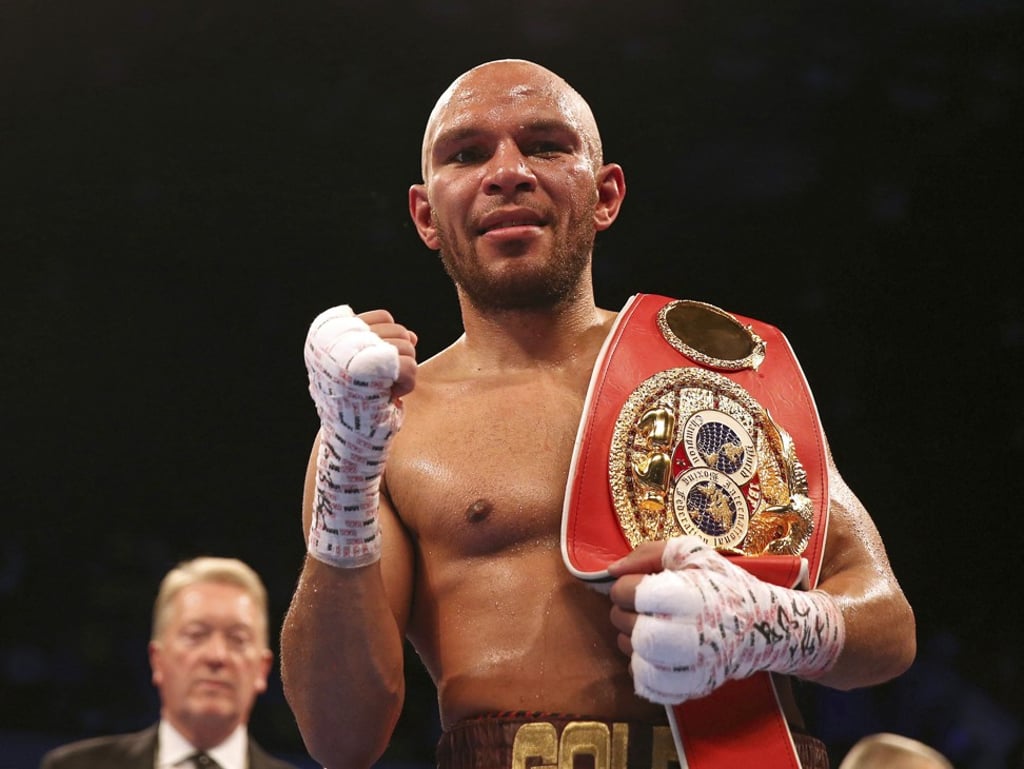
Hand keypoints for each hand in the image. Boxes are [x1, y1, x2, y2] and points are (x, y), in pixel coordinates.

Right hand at [304, 305, 417, 566]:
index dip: (392, 341)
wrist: (348, 449)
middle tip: (384, 385)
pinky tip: (393, 398)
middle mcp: (333, 344)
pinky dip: (409, 384)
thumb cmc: (358, 413)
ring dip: (406, 372)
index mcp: (327, 338)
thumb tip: (413, 335)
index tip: (382, 371)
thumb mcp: (366, 372)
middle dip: (402, 358)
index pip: (380, 318)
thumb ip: (384, 347)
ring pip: (405, 347)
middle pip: (396, 330)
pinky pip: (408, 366)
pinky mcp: (365, 375)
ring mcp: (347, 357)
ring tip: (385, 393)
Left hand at [609, 536, 843, 703]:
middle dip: (623, 614)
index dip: (625, 586)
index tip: (639, 585)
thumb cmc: (721, 585)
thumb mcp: (693, 554)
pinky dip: (642, 668)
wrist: (760, 625)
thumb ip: (649, 552)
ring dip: (631, 640)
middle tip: (639, 608)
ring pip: (635, 658)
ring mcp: (694, 666)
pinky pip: (647, 684)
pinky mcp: (693, 687)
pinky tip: (655, 653)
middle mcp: (693, 634)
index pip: (631, 593)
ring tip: (650, 627)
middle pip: (630, 628)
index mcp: (691, 595)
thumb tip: (612, 570)